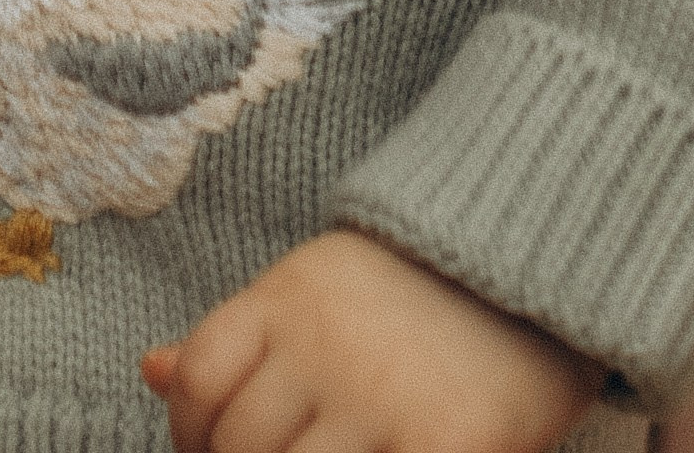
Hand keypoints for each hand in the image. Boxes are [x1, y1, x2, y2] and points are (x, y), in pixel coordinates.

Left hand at [143, 230, 599, 452]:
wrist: (542, 259)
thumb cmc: (421, 288)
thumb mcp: (319, 288)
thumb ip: (245, 338)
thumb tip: (151, 369)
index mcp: (290, 296)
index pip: (199, 377)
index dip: (190, 430)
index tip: (209, 450)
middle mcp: (325, 346)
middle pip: (239, 445)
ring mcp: (379, 401)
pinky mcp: (438, 445)